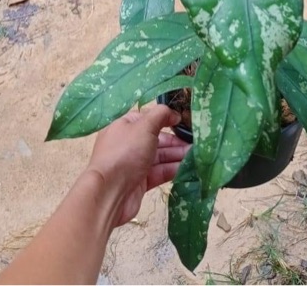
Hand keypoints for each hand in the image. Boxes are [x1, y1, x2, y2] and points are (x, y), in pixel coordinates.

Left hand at [86, 105, 189, 226]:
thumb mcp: (144, 126)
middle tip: (196, 143)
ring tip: (197, 155)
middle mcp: (128, 144)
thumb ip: (161, 115)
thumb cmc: (125, 152)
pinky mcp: (140, 182)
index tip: (184, 122)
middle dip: (175, 140)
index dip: (166, 119)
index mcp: (125, 126)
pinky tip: (188, 168)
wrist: (110, 192)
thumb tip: (174, 113)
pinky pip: (160, 172)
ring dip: (177, 155)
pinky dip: (173, 169)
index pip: (148, 119)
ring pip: (160, 156)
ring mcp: (134, 164)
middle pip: (156, 139)